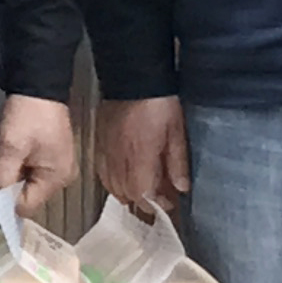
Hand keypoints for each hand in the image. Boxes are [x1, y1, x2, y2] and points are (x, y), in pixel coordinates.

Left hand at [0, 93, 78, 210]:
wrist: (38, 85)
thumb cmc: (29, 114)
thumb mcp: (11, 147)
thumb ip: (3, 178)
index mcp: (57, 178)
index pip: (27, 205)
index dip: (6, 201)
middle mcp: (62, 176)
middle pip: (29, 195)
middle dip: (10, 186)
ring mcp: (59, 165)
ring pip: (29, 182)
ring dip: (14, 174)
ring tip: (6, 156)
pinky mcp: (53, 155)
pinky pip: (33, 169)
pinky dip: (20, 165)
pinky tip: (12, 152)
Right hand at [95, 94, 189, 212]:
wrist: (134, 78)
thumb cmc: (158, 103)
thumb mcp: (176, 132)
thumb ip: (177, 162)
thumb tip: (181, 187)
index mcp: (140, 157)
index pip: (142, 194)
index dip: (156, 204)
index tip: (169, 204)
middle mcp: (119, 159)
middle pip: (125, 193)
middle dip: (142, 201)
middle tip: (159, 197)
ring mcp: (106, 151)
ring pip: (111, 185)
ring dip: (127, 192)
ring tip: (142, 189)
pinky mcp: (99, 142)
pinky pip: (102, 171)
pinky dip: (112, 180)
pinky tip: (124, 175)